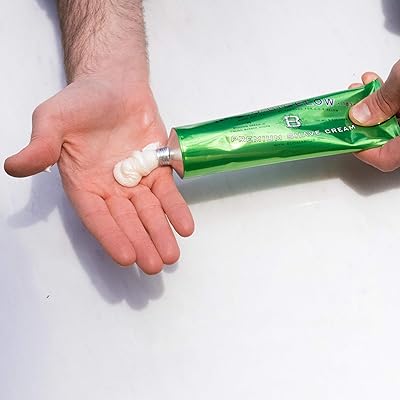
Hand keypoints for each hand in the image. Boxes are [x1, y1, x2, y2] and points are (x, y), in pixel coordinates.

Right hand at [4, 76, 193, 273]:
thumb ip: (41, 145)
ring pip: (149, 211)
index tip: (126, 256)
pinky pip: (167, 192)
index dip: (111, 236)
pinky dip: (176, 208)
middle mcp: (110, 188)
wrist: (115, 83)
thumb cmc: (82, 101)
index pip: (97, 217)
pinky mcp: (157, 169)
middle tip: (153, 265)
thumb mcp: (53, 119)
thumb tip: (15, 165)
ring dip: (160, 232)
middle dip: (140, 242)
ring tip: (171, 254)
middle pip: (126, 220)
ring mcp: (136, 180)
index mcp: (83, 183)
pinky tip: (185, 226)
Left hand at [349, 60, 399, 170]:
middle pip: (388, 141)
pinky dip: (393, 100)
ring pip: (396, 124)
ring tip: (365, 86)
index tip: (347, 134)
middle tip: (351, 106)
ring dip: (377, 106)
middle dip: (365, 120)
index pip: (386, 159)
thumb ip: (383, 101)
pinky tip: (383, 82)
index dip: (363, 149)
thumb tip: (359, 116)